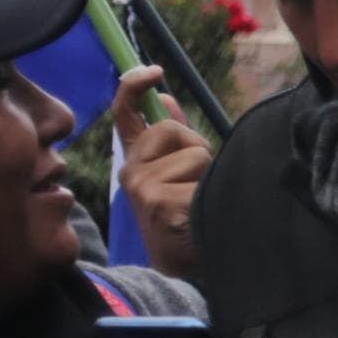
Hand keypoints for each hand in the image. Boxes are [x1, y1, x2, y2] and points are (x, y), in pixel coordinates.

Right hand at [111, 67, 210, 281]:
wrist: (185, 267)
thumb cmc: (187, 219)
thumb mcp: (178, 174)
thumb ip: (173, 139)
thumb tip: (168, 100)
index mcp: (136, 161)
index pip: (127, 114)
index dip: (134, 86)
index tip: (153, 71)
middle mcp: (131, 170)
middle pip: (173, 128)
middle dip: (196, 148)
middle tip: (197, 184)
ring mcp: (141, 185)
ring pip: (193, 151)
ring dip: (208, 174)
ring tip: (200, 202)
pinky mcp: (158, 200)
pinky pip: (200, 174)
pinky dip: (211, 192)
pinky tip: (200, 216)